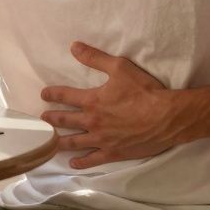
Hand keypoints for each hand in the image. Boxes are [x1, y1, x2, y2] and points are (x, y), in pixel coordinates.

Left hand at [39, 42, 183, 168]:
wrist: (166, 117)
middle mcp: (92, 122)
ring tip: (50, 141)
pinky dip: (81, 162)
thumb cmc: (144, 91)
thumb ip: (95, 58)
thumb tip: (74, 47)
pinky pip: (92, 160)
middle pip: (66, 121)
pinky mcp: (114, 153)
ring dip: (60, 141)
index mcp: (92, 101)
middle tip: (42, 118)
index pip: (65, 96)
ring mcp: (102, 139)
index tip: (44, 95)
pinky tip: (72, 163)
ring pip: (74, 142)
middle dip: (52, 119)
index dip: (52, 94)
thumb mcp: (120, 68)